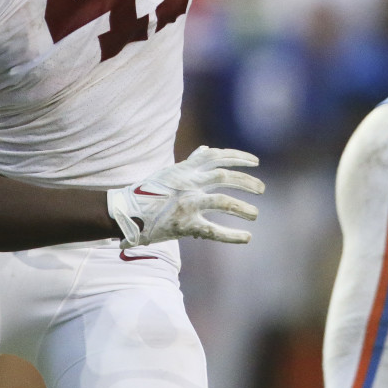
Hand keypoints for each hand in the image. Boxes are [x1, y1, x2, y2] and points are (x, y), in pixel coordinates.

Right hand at [107, 146, 264, 247]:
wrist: (125, 212)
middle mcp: (189, 183)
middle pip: (226, 177)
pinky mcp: (185, 225)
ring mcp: (188, 204)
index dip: (239, 157)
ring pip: (223, 202)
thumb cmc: (148, 191)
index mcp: (186, 169)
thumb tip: (206, 150)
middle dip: (247, 182)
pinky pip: (214, 230)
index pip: (218, 157)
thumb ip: (191, 162)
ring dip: (243, 208)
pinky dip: (232, 235)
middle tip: (262, 189)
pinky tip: (247, 238)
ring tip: (255, 214)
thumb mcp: (169, 171)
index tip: (256, 161)